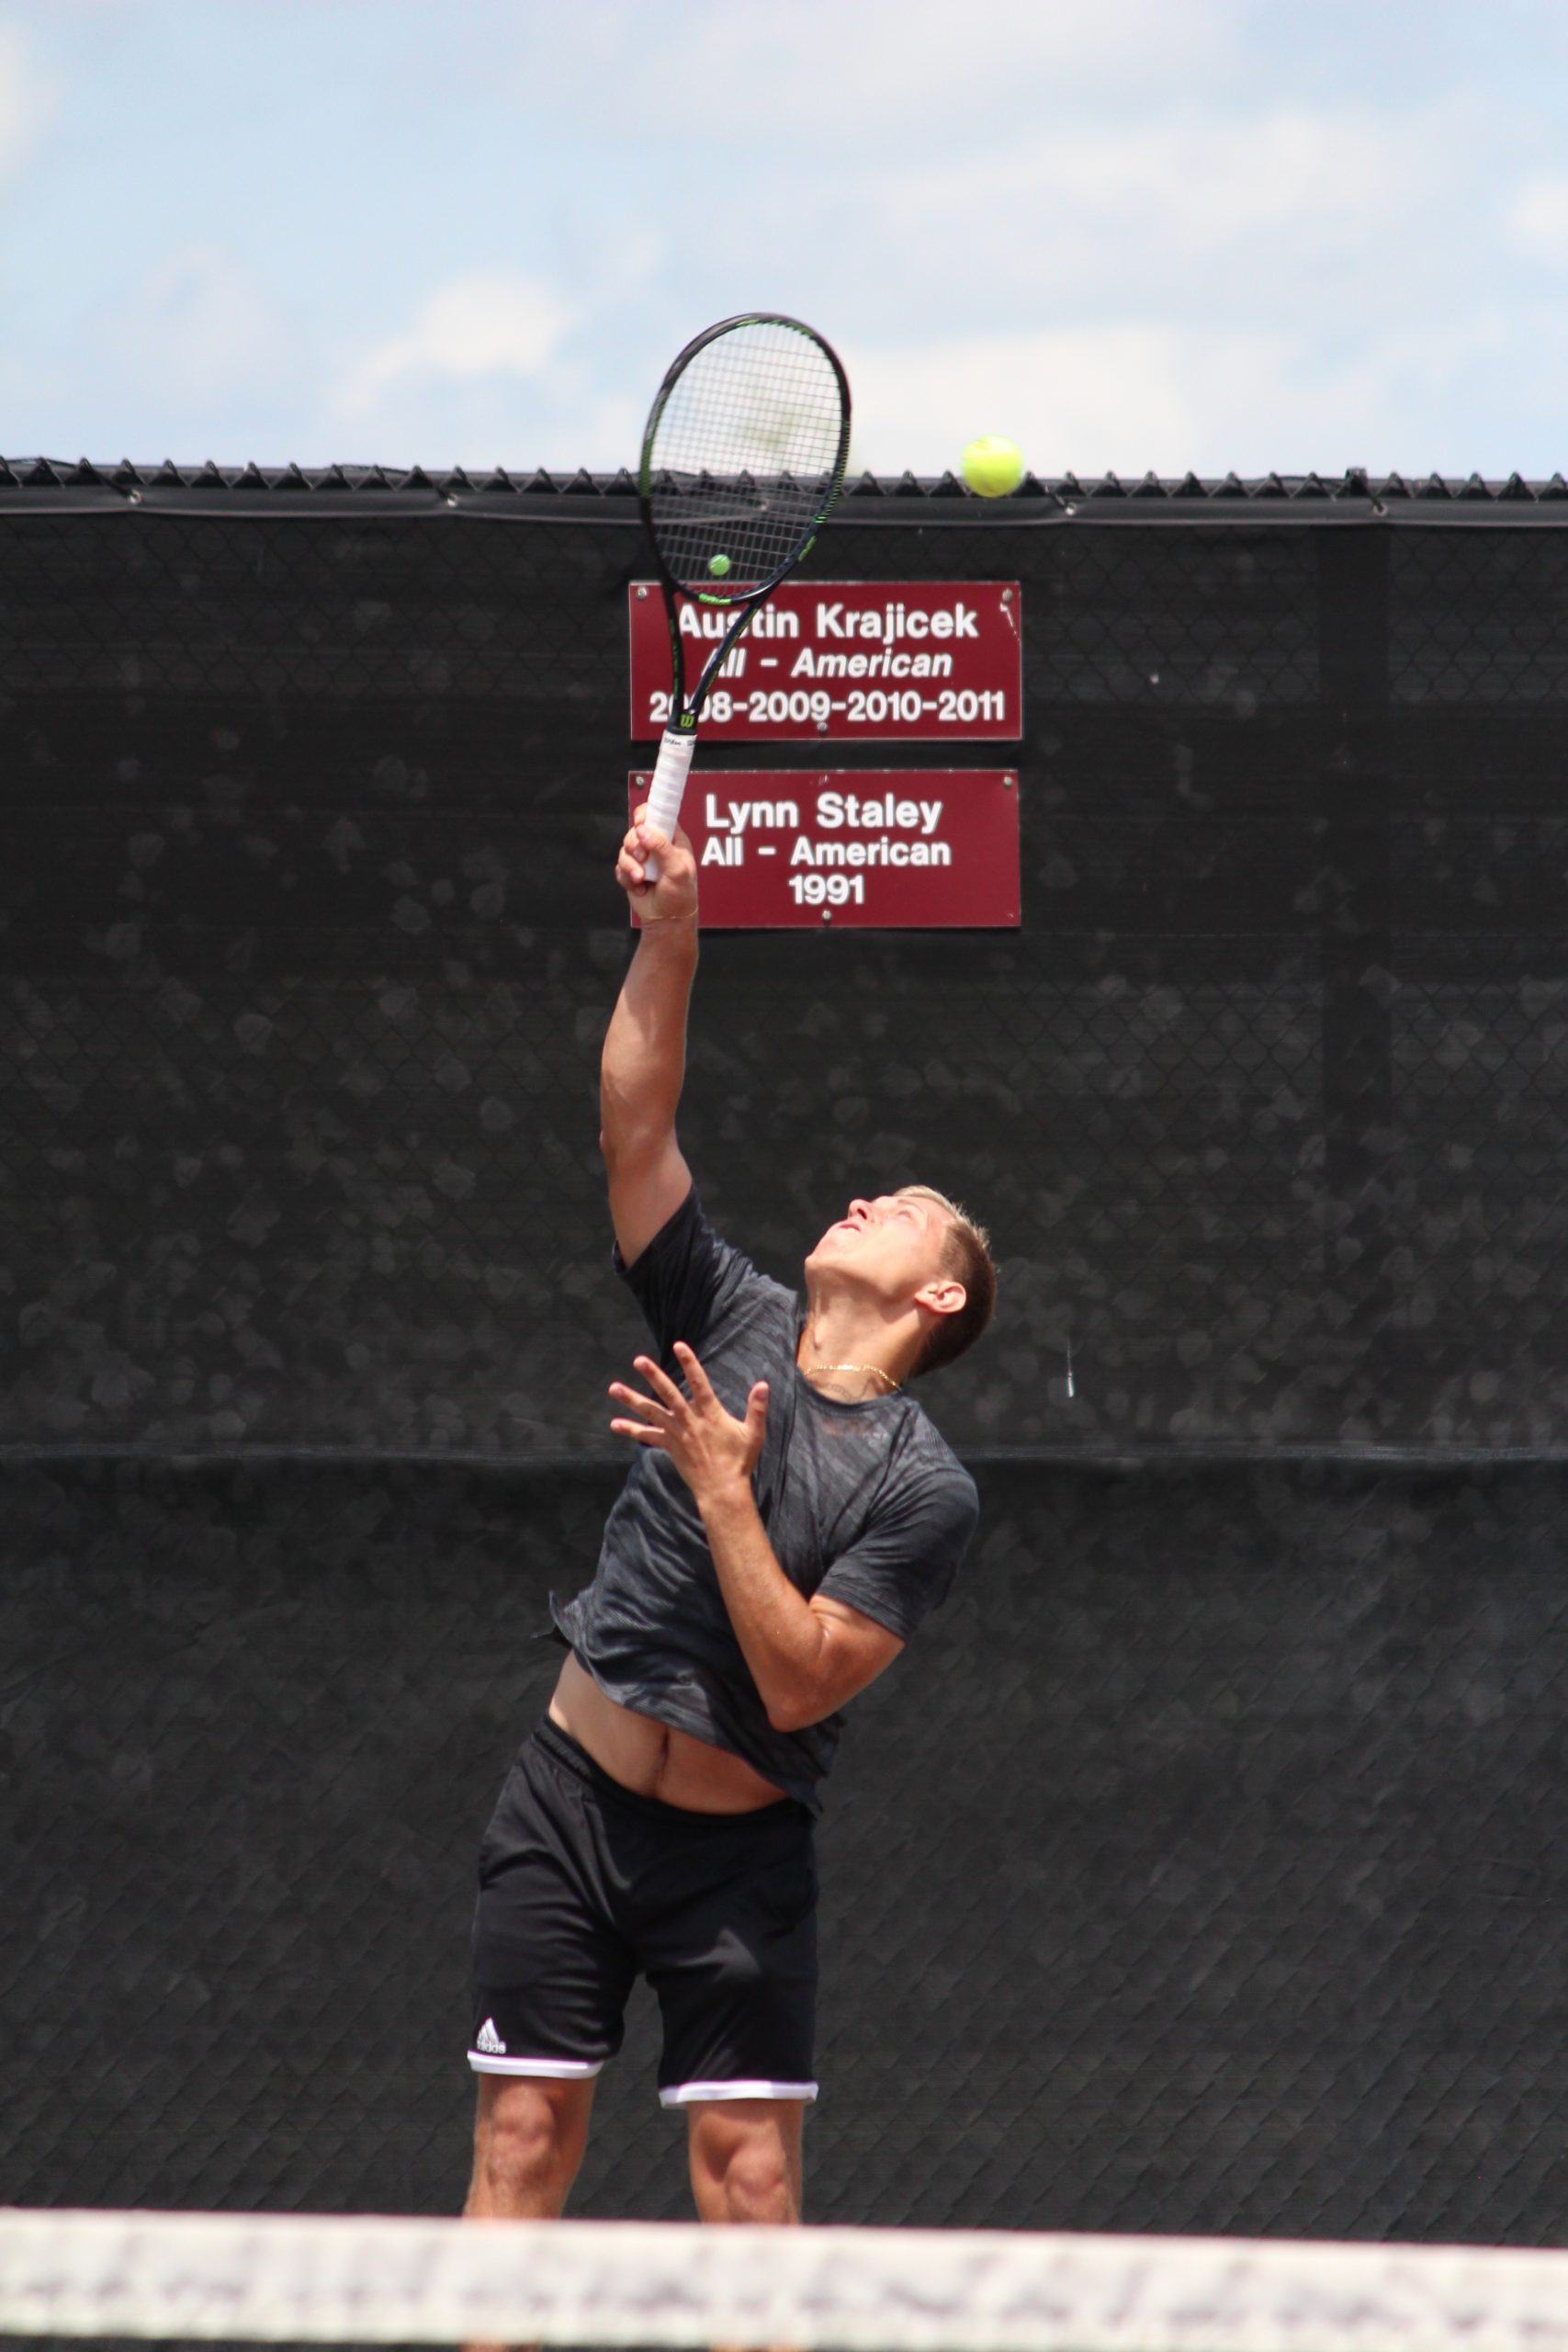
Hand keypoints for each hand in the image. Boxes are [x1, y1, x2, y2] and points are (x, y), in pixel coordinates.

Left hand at [608, 1341, 766, 1504]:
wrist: (721, 1489)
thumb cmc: (740, 1461)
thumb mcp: (753, 1433)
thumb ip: (757, 1408)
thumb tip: (764, 1384)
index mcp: (710, 1413)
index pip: (699, 1382)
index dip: (689, 1363)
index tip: (679, 1345)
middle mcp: (689, 1420)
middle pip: (668, 1393)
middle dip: (653, 1376)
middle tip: (638, 1360)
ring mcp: (676, 1433)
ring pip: (651, 1412)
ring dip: (631, 1399)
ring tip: (613, 1387)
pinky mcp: (669, 1446)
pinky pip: (647, 1436)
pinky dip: (630, 1429)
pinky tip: (614, 1423)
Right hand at [617, 808, 697, 924]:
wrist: (667, 920)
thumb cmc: (680, 895)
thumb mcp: (677, 869)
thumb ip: (661, 846)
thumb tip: (642, 830)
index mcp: (672, 839)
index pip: (657, 814)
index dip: (646, 815)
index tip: (640, 824)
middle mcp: (656, 846)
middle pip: (634, 831)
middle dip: (635, 845)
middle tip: (643, 858)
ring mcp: (643, 859)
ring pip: (624, 849)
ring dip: (630, 866)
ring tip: (641, 878)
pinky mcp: (631, 872)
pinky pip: (619, 867)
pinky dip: (626, 878)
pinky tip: (638, 887)